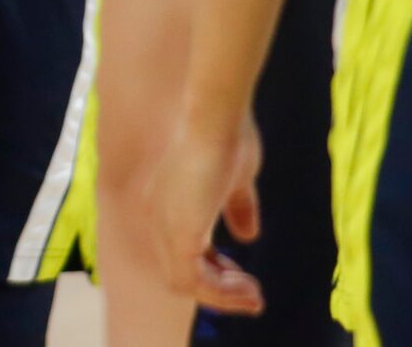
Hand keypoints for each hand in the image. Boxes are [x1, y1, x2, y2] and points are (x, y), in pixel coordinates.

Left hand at [140, 111, 265, 316]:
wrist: (216, 115)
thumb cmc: (226, 135)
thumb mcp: (236, 179)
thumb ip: (238, 207)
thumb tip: (248, 236)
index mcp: (166, 200)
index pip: (180, 248)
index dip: (211, 266)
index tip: (240, 274)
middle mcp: (157, 215)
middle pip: (178, 268)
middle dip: (216, 285)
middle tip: (249, 291)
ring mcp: (163, 225)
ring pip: (183, 281)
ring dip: (221, 295)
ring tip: (253, 296)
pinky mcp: (177, 235)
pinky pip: (193, 282)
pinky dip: (220, 293)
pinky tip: (248, 290)